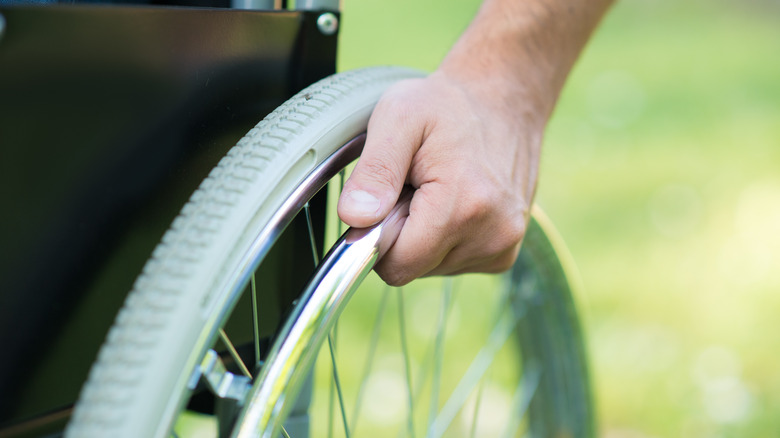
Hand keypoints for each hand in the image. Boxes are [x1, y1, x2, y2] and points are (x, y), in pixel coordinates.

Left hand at [337, 71, 541, 285]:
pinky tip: (457, 200)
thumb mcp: (398, 118)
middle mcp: (492, 235)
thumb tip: (354, 218)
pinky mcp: (506, 251)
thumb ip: (374, 171)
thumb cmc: (446, 105)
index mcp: (463, 206)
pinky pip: (453, 262)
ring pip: (431, 266)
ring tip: (437, 187)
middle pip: (413, 268)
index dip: (379, 233)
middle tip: (415, 184)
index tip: (391, 194)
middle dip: (402, 232)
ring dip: (423, 234)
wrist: (502, 97)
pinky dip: (445, 238)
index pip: (396, 265)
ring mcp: (503, 246)